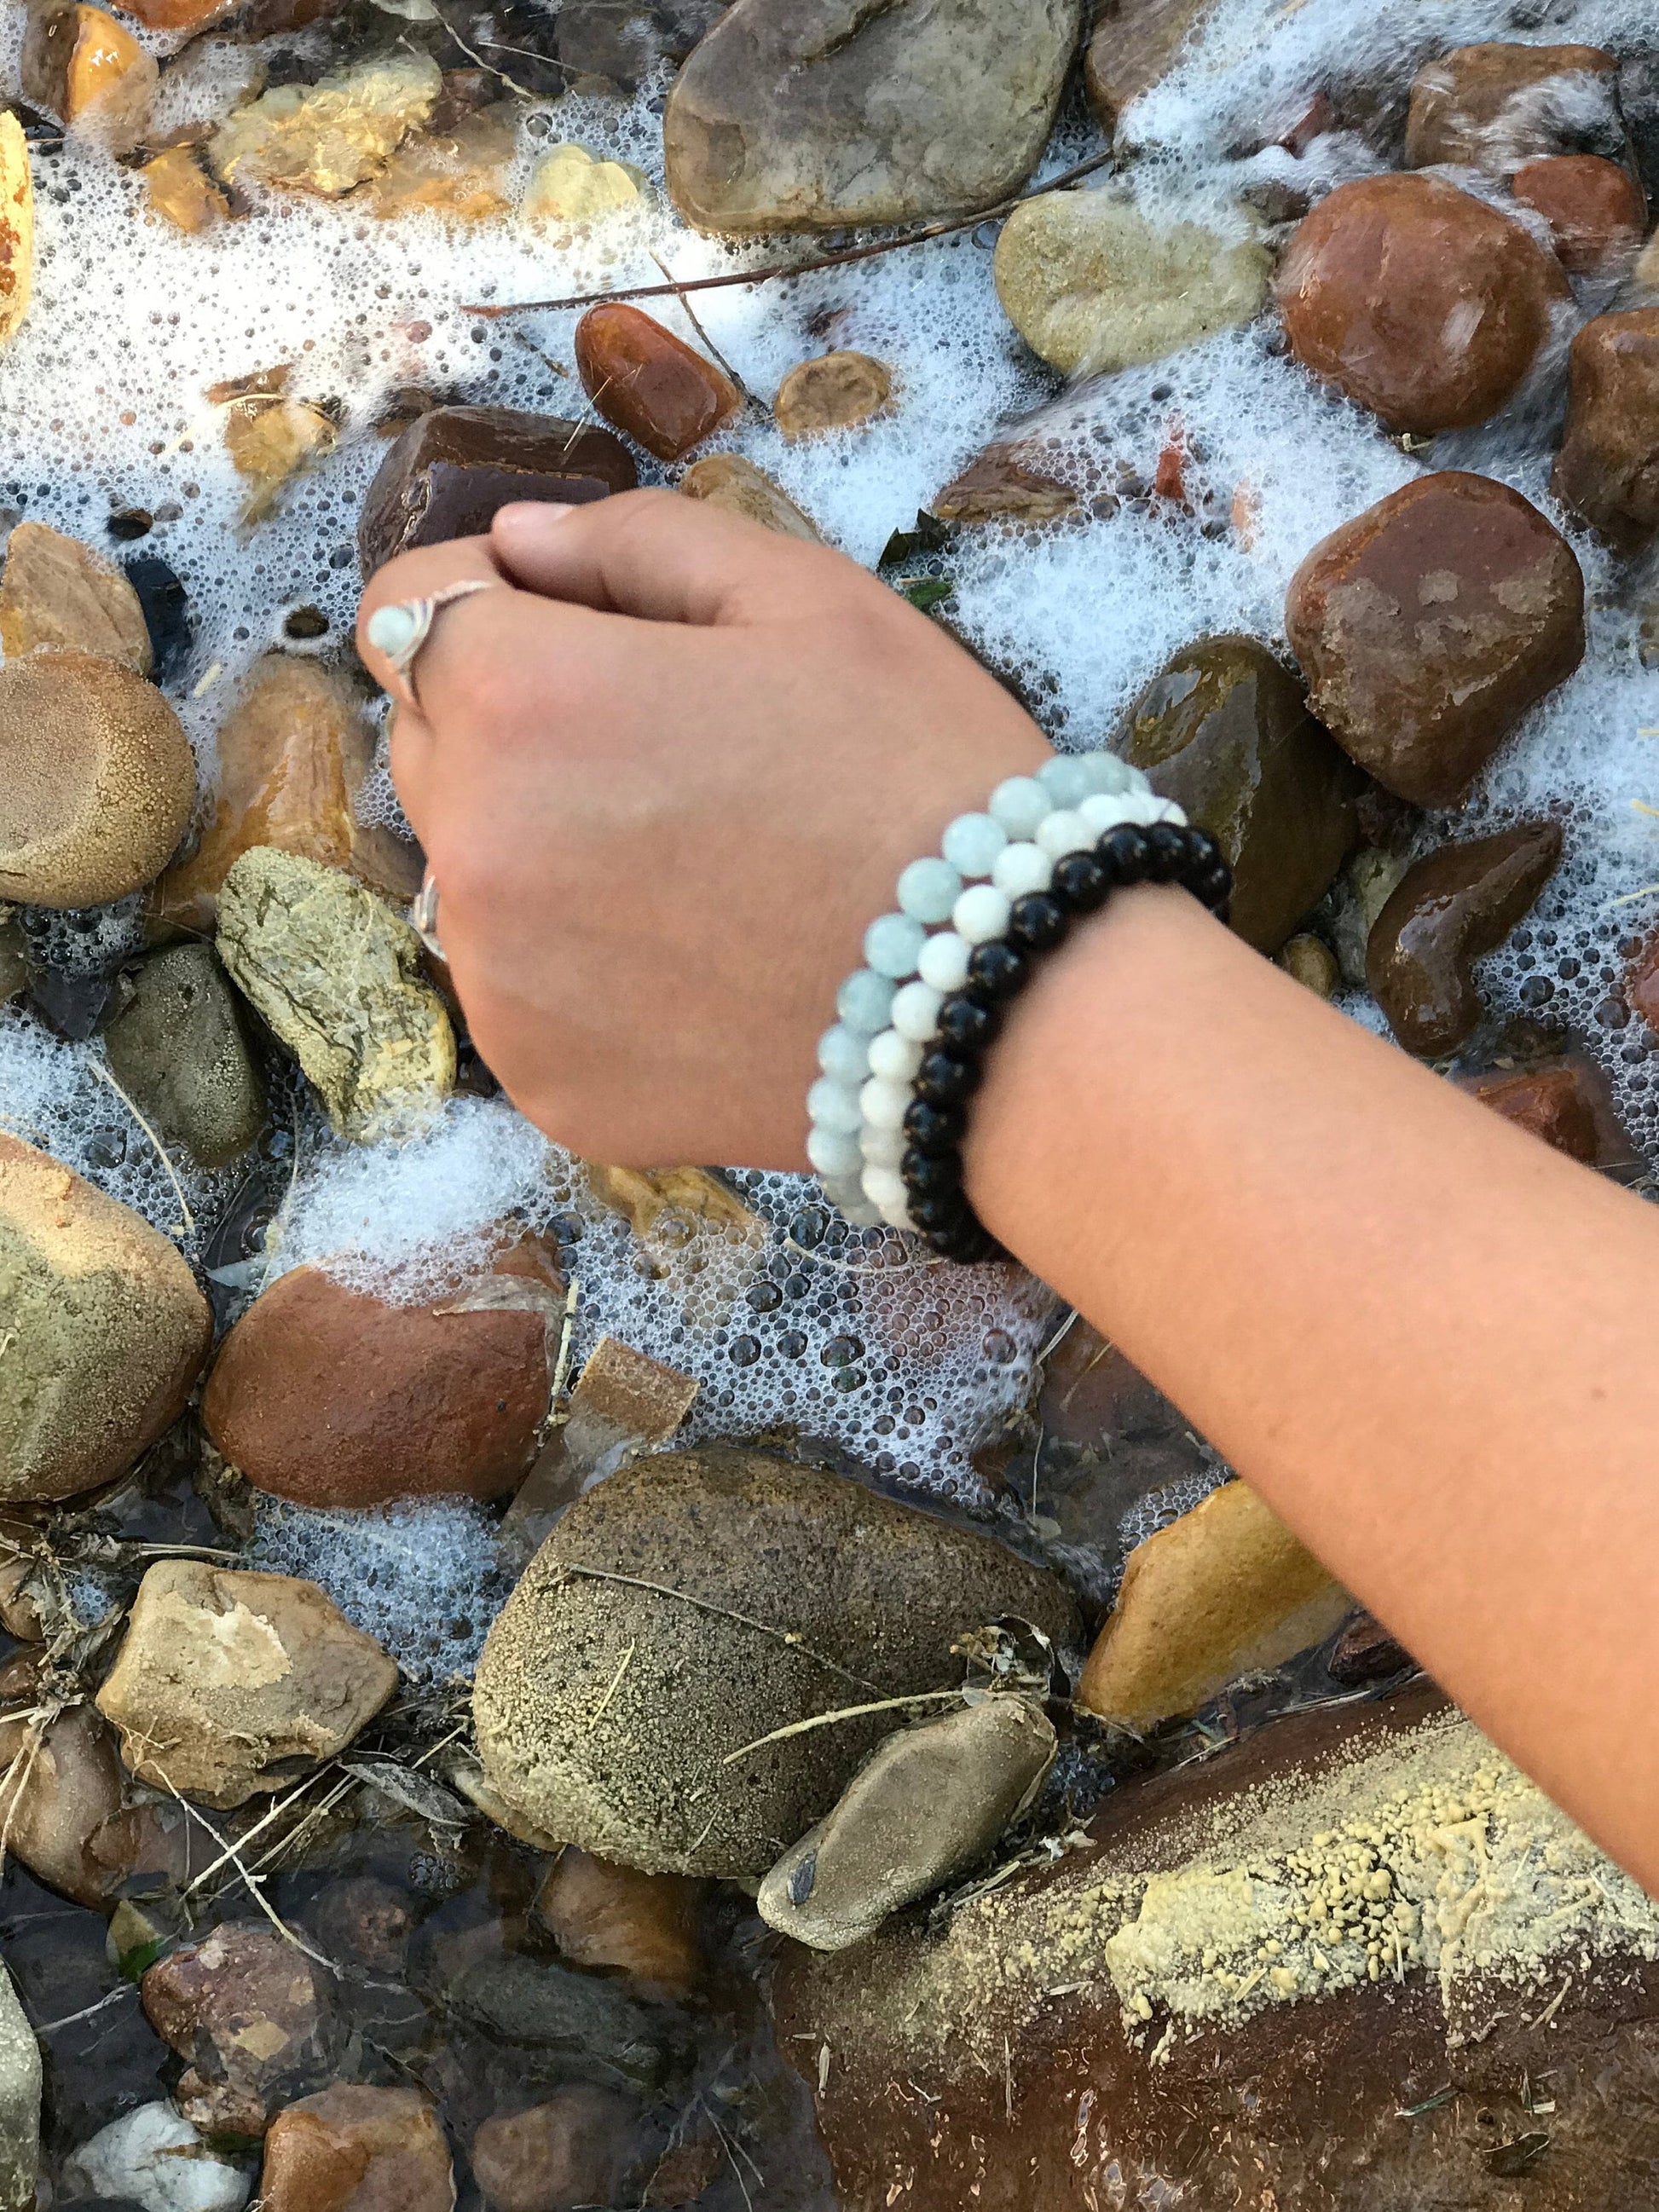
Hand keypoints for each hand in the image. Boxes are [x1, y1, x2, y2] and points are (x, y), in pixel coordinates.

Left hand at [356, 490, 1047, 1167]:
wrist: (1003, 1005)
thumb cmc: (919, 775)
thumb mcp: (807, 597)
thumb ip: (634, 541)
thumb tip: (514, 545)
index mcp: (520, 697)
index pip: (407, 611)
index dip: (496, 604)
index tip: (586, 629)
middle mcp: (473, 846)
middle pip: (429, 744)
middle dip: (514, 725)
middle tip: (670, 758)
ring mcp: (500, 983)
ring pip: (471, 875)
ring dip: (545, 851)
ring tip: (696, 872)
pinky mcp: (542, 1083)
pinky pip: (521, 991)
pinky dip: (581, 971)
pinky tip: (697, 965)